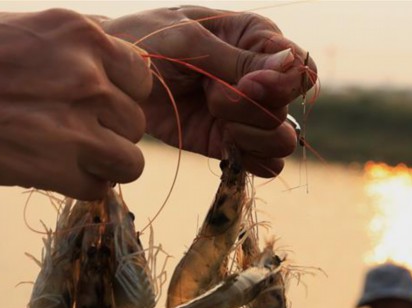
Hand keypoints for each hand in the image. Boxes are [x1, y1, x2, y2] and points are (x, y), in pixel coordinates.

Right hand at [0, 9, 151, 198]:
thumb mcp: (27, 30)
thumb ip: (76, 50)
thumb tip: (113, 67)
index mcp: (82, 37)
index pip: (141, 77)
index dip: (124, 95)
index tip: (101, 103)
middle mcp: (88, 79)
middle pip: (136, 123)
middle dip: (113, 132)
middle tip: (80, 133)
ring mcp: (77, 128)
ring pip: (131, 162)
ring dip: (108, 165)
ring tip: (78, 158)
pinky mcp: (60, 170)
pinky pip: (100, 189)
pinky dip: (83, 187)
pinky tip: (58, 172)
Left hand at [102, 6, 316, 176]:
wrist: (111, 84)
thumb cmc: (144, 44)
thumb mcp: (188, 41)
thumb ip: (238, 59)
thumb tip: (291, 65)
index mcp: (255, 39)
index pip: (300, 68)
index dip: (281, 83)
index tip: (246, 84)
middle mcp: (257, 78)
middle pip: (287, 109)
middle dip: (252, 109)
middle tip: (212, 98)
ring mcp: (244, 115)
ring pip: (281, 140)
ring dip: (253, 137)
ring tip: (218, 122)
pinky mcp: (228, 144)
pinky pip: (264, 164)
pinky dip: (250, 161)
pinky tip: (226, 148)